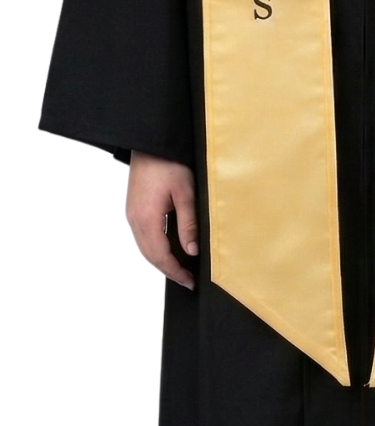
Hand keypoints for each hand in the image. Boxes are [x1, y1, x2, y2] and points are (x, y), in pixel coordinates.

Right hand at [125, 151, 197, 290]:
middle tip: (187, 280)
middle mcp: (134, 221)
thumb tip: (192, 251)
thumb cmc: (170, 164)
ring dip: (160, 261)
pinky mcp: (131, 210)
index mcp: (147, 219)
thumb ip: (188, 224)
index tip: (190, 281)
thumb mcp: (186, 193)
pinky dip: (154, 249)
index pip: (160, 256)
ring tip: (179, 268)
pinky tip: (167, 249)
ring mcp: (130, 215)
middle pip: (149, 256)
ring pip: (143, 249)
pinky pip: (141, 238)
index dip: (175, 271)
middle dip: (168, 271)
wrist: (150, 144)